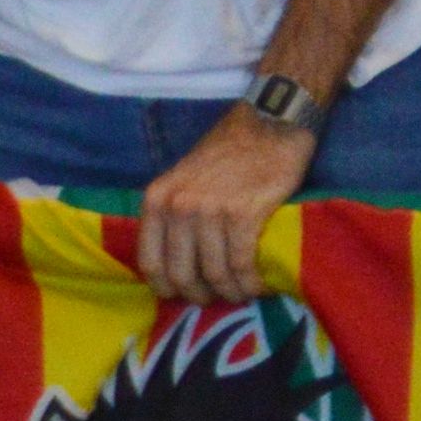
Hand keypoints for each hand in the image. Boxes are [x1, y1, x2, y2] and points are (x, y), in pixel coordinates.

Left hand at [137, 94, 318, 301]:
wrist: (269, 123)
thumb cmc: (228, 151)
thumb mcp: (182, 178)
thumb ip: (172, 214)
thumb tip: (174, 261)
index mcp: (157, 199)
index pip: (150, 262)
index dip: (166, 287)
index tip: (182, 295)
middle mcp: (178, 207)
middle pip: (181, 274)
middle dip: (199, 295)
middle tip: (217, 298)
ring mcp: (210, 210)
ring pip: (214, 273)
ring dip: (230, 292)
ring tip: (241, 293)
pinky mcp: (244, 213)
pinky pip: (241, 263)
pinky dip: (249, 281)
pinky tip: (257, 285)